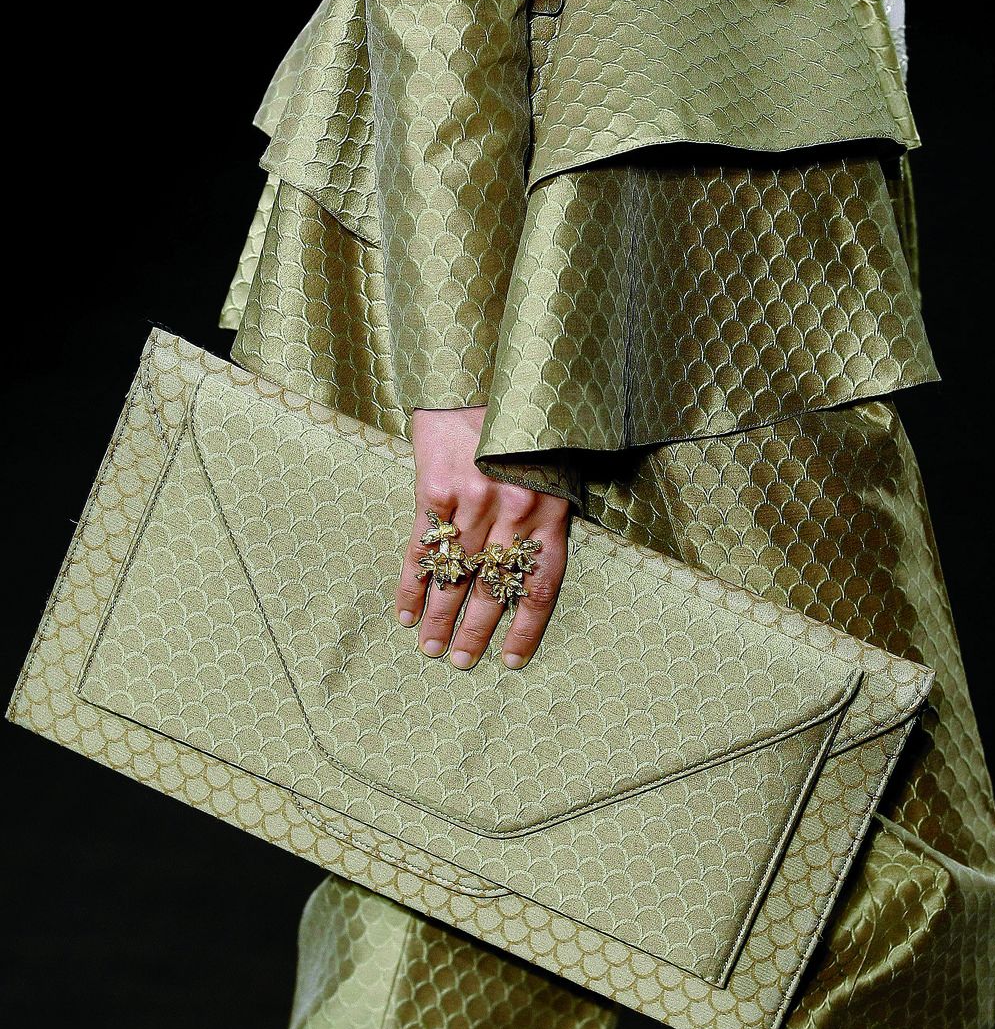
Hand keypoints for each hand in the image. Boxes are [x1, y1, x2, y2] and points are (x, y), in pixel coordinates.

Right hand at [395, 406, 568, 668]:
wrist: (486, 368)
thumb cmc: (525, 419)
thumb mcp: (555, 463)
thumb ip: (546, 510)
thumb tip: (529, 559)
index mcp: (550, 510)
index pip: (540, 586)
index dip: (524, 628)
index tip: (509, 661)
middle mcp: (514, 511)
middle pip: (493, 589)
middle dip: (474, 632)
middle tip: (459, 661)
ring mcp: (474, 500)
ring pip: (455, 575)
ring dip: (439, 617)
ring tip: (429, 647)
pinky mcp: (437, 487)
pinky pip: (422, 549)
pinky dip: (412, 584)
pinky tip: (404, 611)